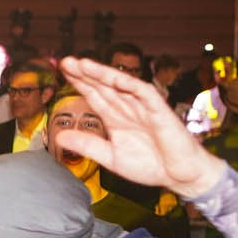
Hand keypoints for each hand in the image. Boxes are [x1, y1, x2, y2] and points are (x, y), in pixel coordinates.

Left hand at [58, 57, 224, 198]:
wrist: (180, 176)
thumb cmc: (151, 165)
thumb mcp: (110, 156)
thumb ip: (87, 145)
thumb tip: (58, 138)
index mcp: (116, 118)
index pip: (94, 95)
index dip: (79, 83)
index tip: (61, 73)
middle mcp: (128, 108)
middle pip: (103, 86)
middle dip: (84, 74)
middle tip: (65, 61)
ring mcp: (143, 107)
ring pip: (120, 85)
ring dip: (102, 74)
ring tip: (81, 64)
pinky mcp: (160, 110)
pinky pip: (144, 93)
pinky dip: (129, 84)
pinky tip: (113, 77)